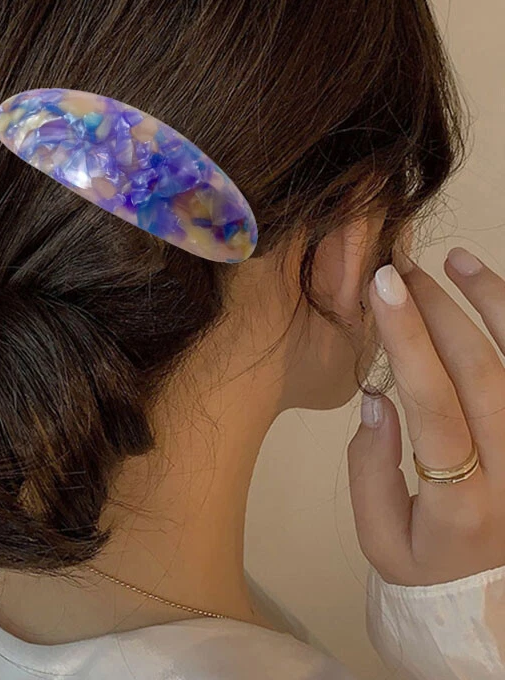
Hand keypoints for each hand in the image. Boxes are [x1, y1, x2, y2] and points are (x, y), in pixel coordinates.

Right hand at [347, 247, 504, 585]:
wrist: (486, 600)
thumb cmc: (424, 565)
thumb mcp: (379, 537)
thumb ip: (370, 470)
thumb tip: (378, 399)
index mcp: (461, 505)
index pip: (437, 407)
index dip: (410, 341)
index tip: (384, 287)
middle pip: (481, 375)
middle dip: (437, 310)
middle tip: (398, 268)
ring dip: (490, 304)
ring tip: (454, 261)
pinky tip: (490, 291)